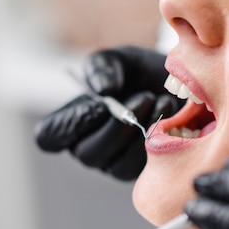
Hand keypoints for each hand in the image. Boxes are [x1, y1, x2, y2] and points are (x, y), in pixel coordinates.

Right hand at [34, 46, 181, 179]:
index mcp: (72, 121)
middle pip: (87, 154)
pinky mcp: (141, 170)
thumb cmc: (138, 72)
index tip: (97, 104)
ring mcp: (114, 162)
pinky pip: (145, 167)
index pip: (49, 136)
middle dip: (116, 126)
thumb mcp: (118, 59)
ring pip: (118, 165)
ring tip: (157, 99)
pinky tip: (169, 110)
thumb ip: (103, 67)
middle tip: (142, 97)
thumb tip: (104, 91)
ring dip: (141, 131)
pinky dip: (159, 138)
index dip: (67, 126)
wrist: (178, 83)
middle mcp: (88, 146)